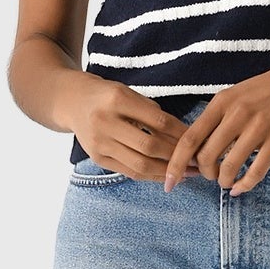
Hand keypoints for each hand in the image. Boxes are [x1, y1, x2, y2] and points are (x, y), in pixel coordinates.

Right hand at [70, 78, 205, 181]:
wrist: (70, 101)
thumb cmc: (106, 95)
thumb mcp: (128, 92)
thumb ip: (151, 112)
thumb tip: (183, 135)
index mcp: (117, 99)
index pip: (158, 121)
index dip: (181, 133)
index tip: (198, 140)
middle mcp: (105, 122)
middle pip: (150, 146)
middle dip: (177, 156)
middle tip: (198, 161)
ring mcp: (99, 143)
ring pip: (140, 164)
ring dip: (167, 171)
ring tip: (188, 173)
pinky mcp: (97, 158)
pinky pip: (129, 172)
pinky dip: (151, 176)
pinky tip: (167, 176)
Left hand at [162, 56, 269, 194]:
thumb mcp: (238, 94)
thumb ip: (219, 116)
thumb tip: (199, 146)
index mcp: (222, 102)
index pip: (189, 138)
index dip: (175, 163)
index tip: (168, 181)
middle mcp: (237, 114)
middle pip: (206, 156)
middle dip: (204, 174)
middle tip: (211, 177)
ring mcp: (259, 127)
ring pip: (230, 167)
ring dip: (224, 181)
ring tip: (227, 183)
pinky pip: (256, 171)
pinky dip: (245, 185)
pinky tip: (241, 188)